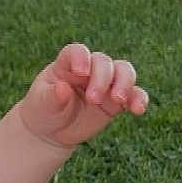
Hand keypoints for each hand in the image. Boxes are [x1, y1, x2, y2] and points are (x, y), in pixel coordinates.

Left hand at [17, 43, 148, 148]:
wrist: (52, 131)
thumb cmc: (44, 110)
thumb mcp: (42, 104)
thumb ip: (52, 96)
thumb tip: (63, 88)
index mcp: (66, 65)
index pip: (76, 52)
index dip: (81, 57)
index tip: (80, 72)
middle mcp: (88, 69)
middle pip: (104, 62)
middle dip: (102, 78)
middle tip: (92, 99)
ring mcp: (105, 83)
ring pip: (124, 72)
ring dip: (124, 83)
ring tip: (118, 101)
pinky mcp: (116, 100)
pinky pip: (134, 94)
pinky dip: (139, 99)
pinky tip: (138, 110)